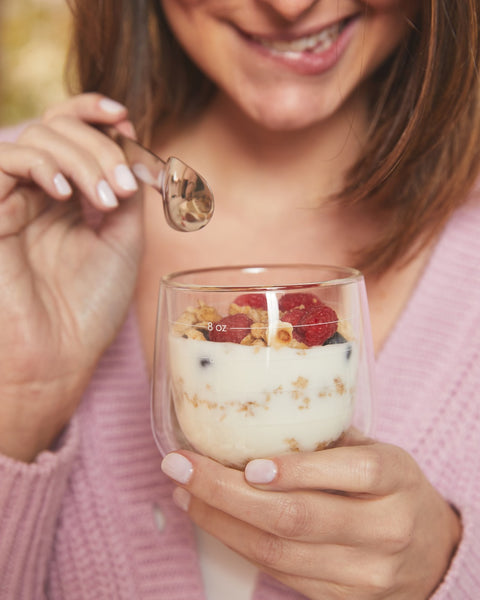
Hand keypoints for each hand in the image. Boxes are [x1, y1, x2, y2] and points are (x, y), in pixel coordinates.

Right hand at [0, 93, 142, 460]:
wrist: (56, 356)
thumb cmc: (89, 306)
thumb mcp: (122, 241)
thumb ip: (124, 191)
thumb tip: (130, 145)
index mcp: (68, 198)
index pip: (72, 133)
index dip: (95, 113)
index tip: (125, 117)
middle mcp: (37, 193)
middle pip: (59, 128)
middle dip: (99, 145)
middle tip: (124, 185)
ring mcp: (11, 199)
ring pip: (36, 138)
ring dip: (80, 155)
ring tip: (106, 198)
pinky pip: (5, 161)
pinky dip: (39, 163)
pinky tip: (63, 191)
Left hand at [161, 439, 461, 599]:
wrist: (432, 552)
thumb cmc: (393, 488)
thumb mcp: (375, 453)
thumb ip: (326, 442)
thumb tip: (251, 422)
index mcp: (396, 478)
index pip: (350, 471)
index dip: (296, 470)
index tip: (247, 463)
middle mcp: (385, 528)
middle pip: (298, 518)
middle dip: (227, 493)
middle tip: (182, 467)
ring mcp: (365, 572)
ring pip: (279, 553)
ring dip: (220, 522)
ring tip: (185, 492)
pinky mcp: (343, 599)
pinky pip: (281, 574)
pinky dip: (238, 545)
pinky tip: (213, 519)